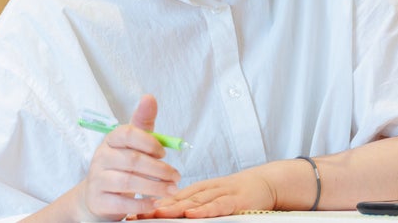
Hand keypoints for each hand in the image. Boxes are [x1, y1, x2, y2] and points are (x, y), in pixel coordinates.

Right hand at [79, 95, 180, 221]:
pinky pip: (121, 204)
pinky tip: (155, 203)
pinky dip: (141, 205)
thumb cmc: (122, 163)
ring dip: (155, 187)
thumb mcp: (134, 142)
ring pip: (129, 182)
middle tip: (176, 177)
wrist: (98, 194)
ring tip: (171, 190)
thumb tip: (149, 97)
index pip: (128, 133)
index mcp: (111, 139)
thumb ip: (144, 122)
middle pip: (133, 161)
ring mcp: (97, 179)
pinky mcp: (98, 201)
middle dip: (159, 170)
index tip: (164, 153)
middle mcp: (101, 157)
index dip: (149, 142)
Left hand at [137, 165, 276, 218]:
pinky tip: (192, 214)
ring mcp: (220, 193)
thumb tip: (166, 212)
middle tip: (139, 213)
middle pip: (179, 198)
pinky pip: (218, 206)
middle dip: (158, 207)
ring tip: (158, 213)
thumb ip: (192, 203)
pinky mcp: (235, 201)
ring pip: (195, 201)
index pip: (172, 197)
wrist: (263, 184)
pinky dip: (204, 210)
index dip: (153, 204)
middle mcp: (206, 189)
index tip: (134, 212)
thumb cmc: (235, 193)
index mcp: (198, 189)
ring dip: (176, 207)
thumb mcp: (211, 197)